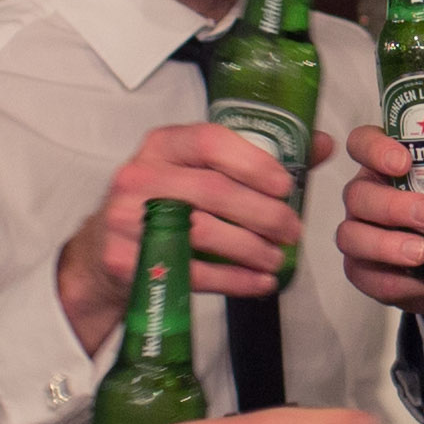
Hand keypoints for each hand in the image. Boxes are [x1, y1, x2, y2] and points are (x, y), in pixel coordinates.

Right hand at [57, 125, 302, 354]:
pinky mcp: (127, 260)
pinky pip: (192, 273)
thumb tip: (321, 145)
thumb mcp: (197, 171)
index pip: (210, 142)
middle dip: (264, 214)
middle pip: (214, 192)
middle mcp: (140, 176)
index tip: (286, 185)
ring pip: (204, 233)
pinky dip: (236, 280)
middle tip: (293, 230)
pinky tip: (261, 282)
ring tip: (279, 258)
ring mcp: (128, 219)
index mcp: (162, 145)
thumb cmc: (164, 204)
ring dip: (253, 249)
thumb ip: (257, 158)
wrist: (102, 251)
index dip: (254, 163)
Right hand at [332, 123, 423, 315]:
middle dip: (391, 205)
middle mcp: (369, 193)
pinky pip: (367, 276)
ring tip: (423, 253)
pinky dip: (396, 280)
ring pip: (351, 235)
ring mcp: (362, 232)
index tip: (403, 162)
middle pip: (357, 193)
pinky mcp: (365, 270)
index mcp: (391, 160)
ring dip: (385, 245)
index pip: (363, 142)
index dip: (374, 149)